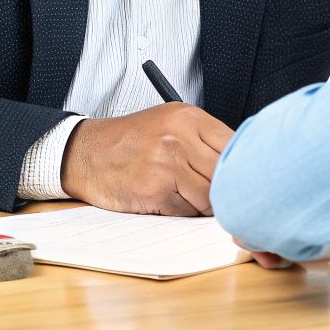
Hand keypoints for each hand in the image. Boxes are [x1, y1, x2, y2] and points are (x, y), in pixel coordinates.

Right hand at [59, 103, 233, 215]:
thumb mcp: (170, 122)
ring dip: (203, 205)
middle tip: (219, 195)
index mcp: (188, 117)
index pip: (235, 144)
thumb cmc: (132, 140)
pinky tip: (167, 200)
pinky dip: (182, 213)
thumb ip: (204, 138)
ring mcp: (166, 166)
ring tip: (186, 195)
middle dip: (224, 190)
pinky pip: (186, 212)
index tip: (242, 178)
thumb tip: (242, 165)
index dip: (241, 166)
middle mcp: (179, 138)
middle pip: (224, 174)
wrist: (87, 153)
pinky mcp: (153, 192)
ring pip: (209, 198)